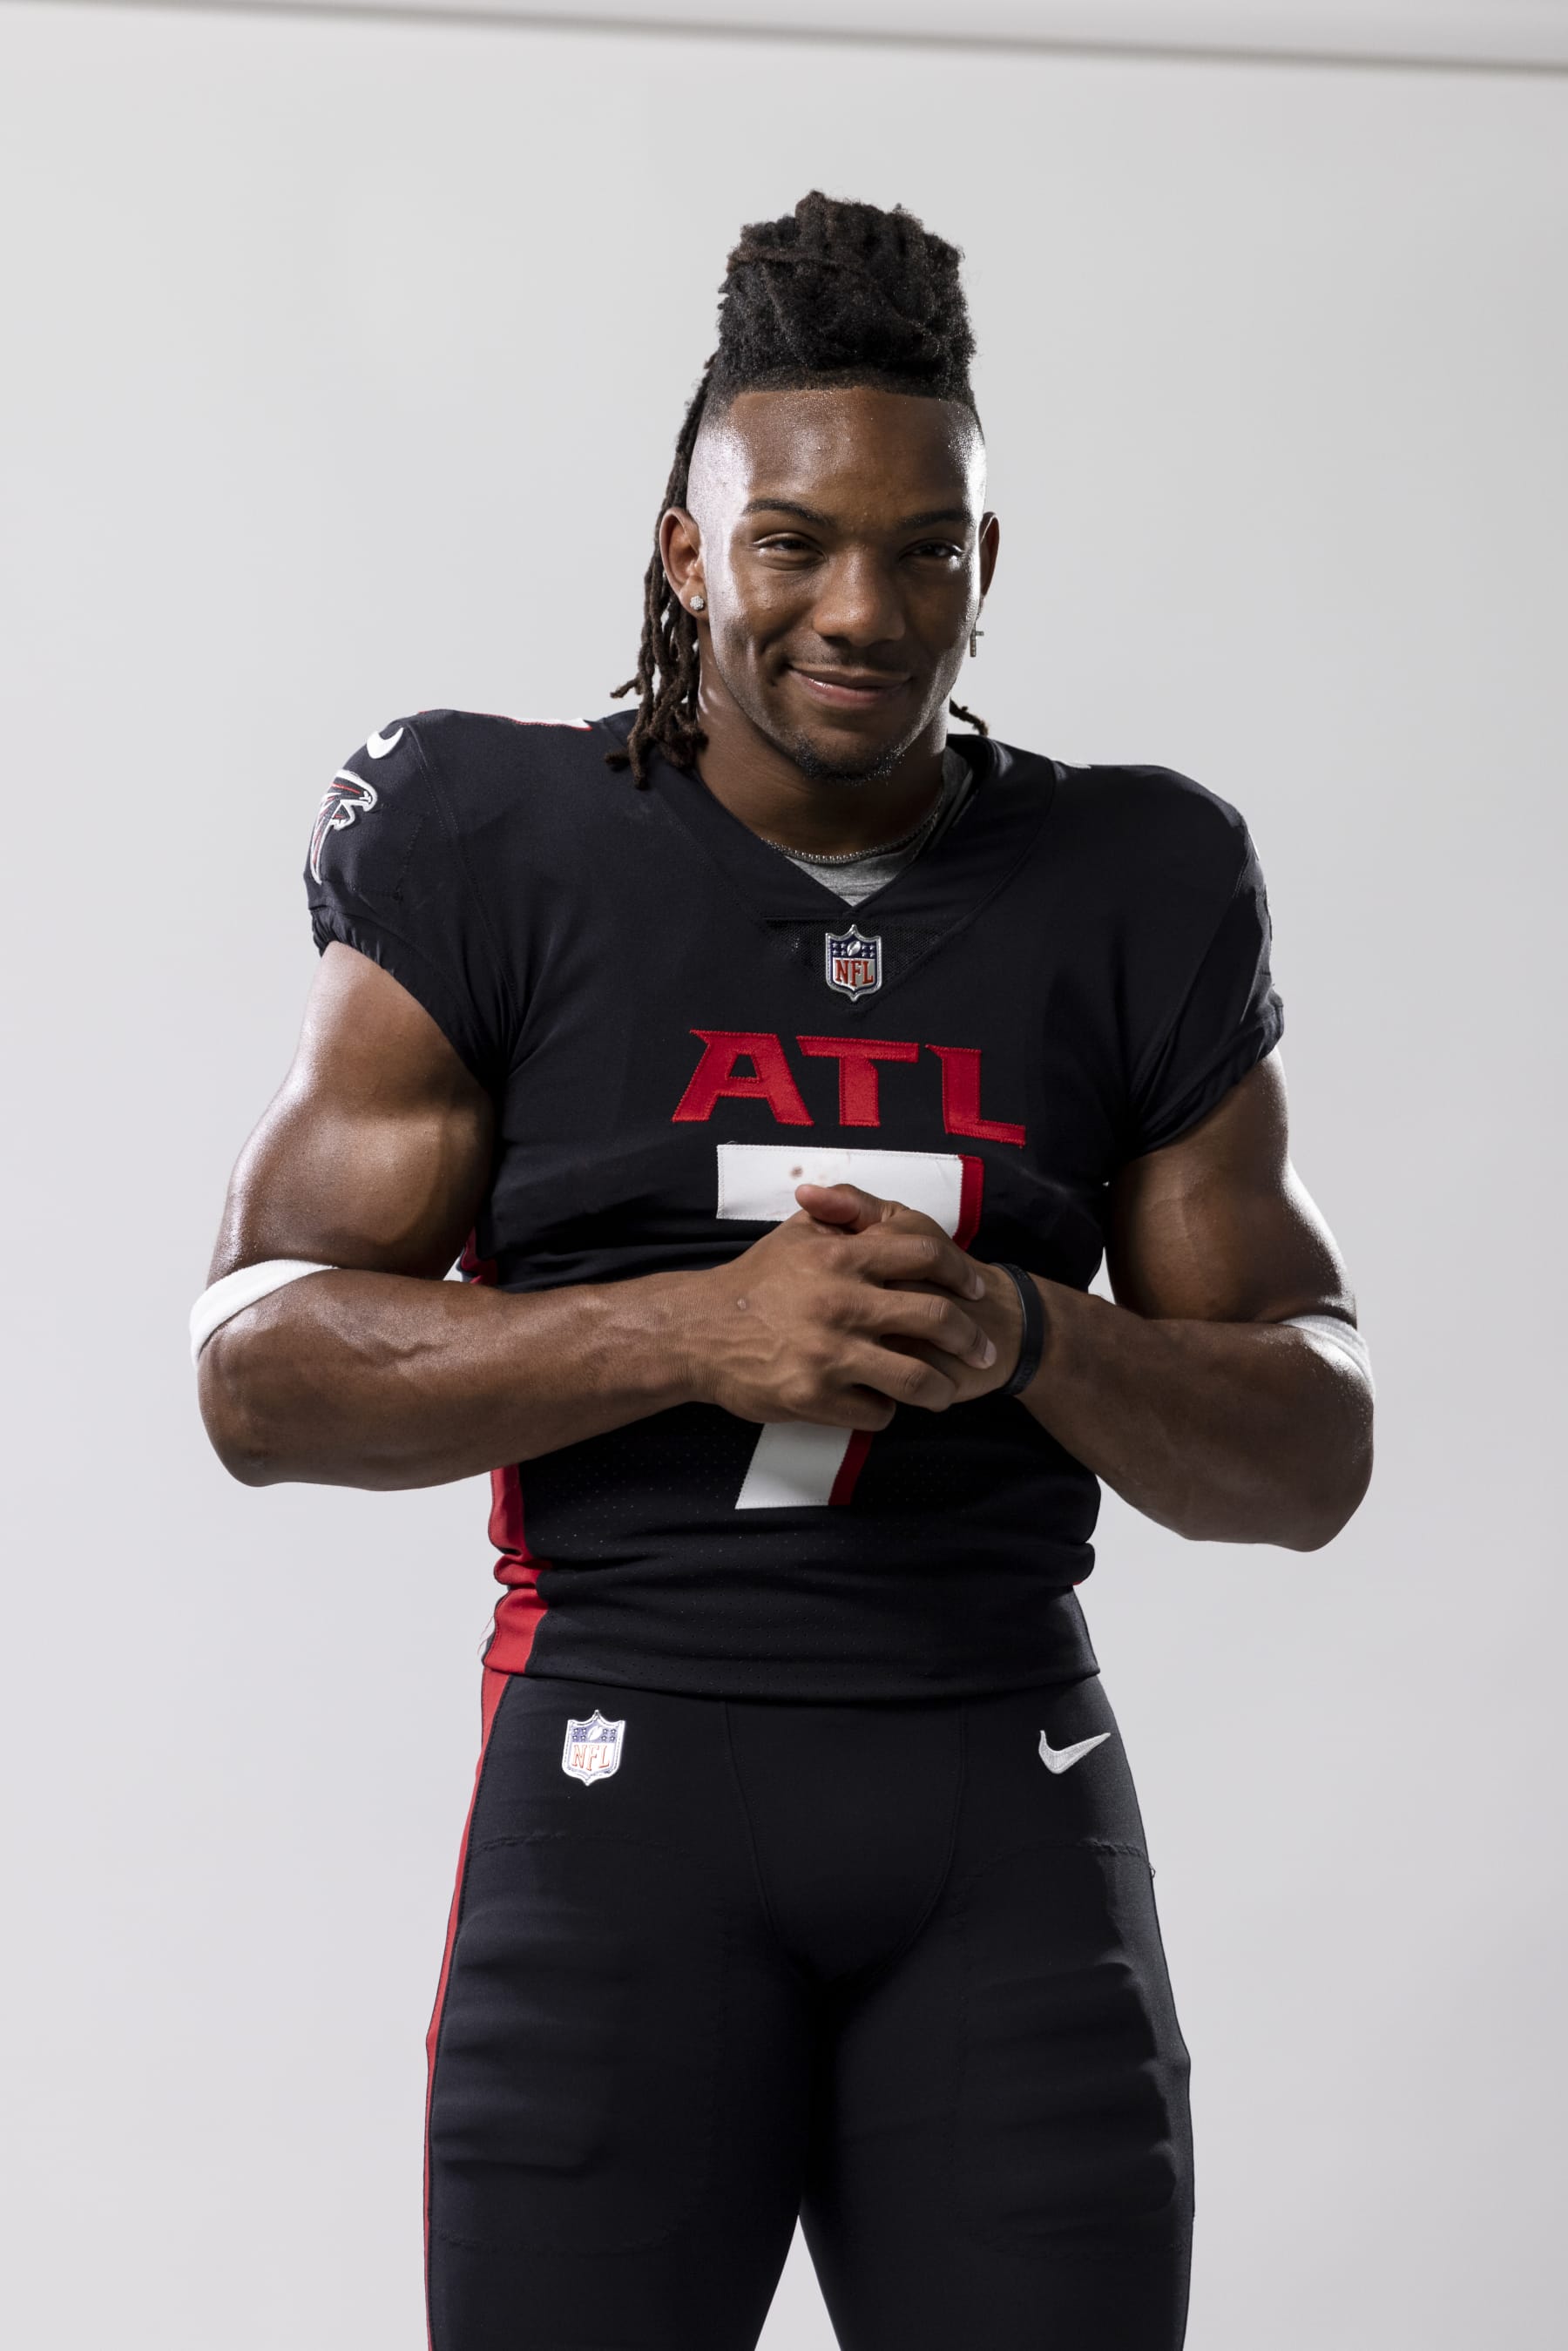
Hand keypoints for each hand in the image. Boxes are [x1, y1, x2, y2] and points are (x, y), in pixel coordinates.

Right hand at [684, 1183, 1000, 1429]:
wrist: (697, 1332)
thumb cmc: (753, 1281)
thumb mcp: (795, 1233)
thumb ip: (842, 1214)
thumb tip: (887, 1208)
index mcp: (841, 1258)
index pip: (925, 1254)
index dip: (960, 1271)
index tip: (975, 1289)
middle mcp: (841, 1304)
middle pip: (935, 1318)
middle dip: (969, 1337)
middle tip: (982, 1348)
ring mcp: (828, 1354)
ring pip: (915, 1378)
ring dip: (939, 1388)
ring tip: (943, 1391)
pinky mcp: (813, 1397)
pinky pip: (876, 1412)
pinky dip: (886, 1410)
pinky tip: (881, 1403)